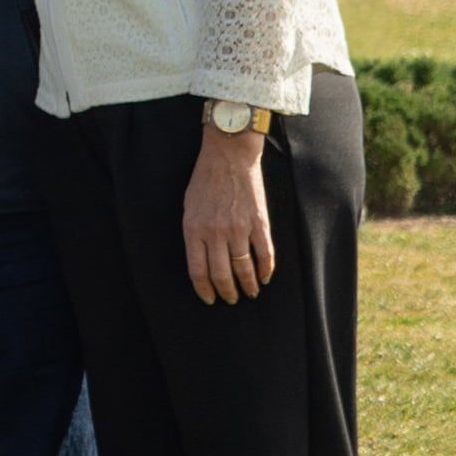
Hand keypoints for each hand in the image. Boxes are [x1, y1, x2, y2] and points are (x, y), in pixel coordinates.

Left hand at [183, 124, 275, 303]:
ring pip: (244, 269)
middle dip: (227, 293)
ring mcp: (239, 229)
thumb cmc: (205, 180)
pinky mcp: (259, 223)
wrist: (229, 156)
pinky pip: (265, 254)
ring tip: (250, 293)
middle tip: (231, 300)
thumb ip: (194, 233)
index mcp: (194, 229)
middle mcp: (215, 233)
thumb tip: (200, 259)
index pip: (198, 270)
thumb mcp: (189, 207)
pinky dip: (266, 270)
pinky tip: (265, 278)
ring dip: (248, 286)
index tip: (209, 299)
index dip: (204, 289)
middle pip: (221, 275)